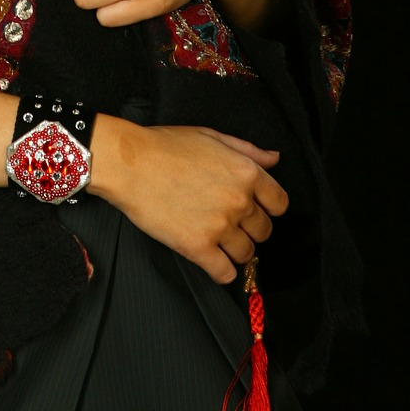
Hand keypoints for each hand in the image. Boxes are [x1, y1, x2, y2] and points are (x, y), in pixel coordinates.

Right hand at [89, 119, 288, 282]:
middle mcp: (238, 201)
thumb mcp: (211, 137)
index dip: (268, 207)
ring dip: (235, 249)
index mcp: (245, 172)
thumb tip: (275, 159)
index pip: (280, 203)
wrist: (129, 163)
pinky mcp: (198, 247)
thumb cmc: (166, 145)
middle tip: (229, 221)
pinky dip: (222, 271)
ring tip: (218, 239)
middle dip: (250, 228)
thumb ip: (248, 150)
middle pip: (264, 231)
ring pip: (246, 253)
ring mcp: (219, 226)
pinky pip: (225, 273)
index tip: (255, 208)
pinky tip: (212, 259)